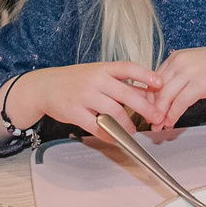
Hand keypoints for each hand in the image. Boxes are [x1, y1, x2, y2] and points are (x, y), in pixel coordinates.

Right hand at [24, 62, 160, 135]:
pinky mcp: (74, 112)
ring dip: (127, 125)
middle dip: (144, 107)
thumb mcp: (96, 73)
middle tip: (156, 116)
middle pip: (125, 94)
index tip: (160, 83)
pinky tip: (115, 138)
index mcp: (103, 68)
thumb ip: (118, 82)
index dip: (145, 75)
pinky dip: (108, 135)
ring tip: (132, 131)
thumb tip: (147, 92)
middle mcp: (95, 80)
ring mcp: (84, 96)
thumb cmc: (76, 80)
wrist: (44, 86)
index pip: (128, 68)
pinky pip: (96, 127)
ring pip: (113, 113)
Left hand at [148, 43, 205, 130]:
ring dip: (160, 115)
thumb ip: (181, 77)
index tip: (147, 110)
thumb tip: (169, 95)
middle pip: (156, 89)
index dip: (148, 98)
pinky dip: (173, 115)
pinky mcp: (201, 83)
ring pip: (165, 97)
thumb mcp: (196, 66)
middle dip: (150, 109)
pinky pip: (180, 102)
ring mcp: (190, 72)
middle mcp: (179, 62)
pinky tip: (171, 123)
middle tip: (149, 122)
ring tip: (158, 126)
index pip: (153, 79)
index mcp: (176, 58)